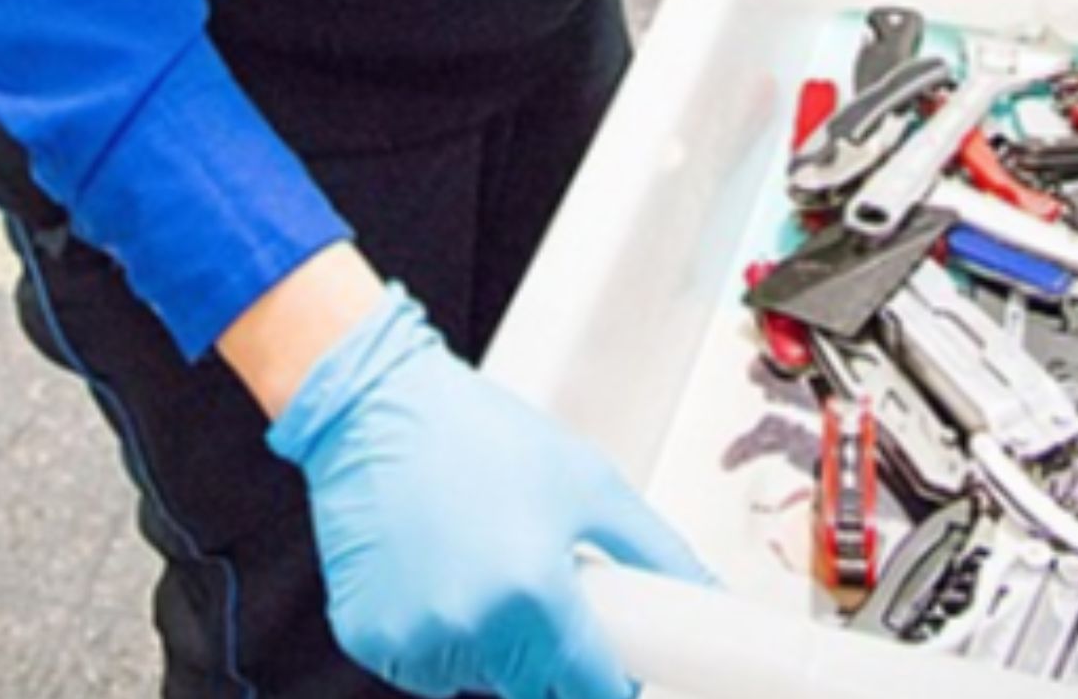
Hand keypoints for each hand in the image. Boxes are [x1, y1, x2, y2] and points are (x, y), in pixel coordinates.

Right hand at [267, 286, 709, 698]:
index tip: (615, 662)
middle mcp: (468, 628)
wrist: (375, 407)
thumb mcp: (590, 484)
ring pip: (478, 679)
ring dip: (494, 646)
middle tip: (542, 584)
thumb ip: (658, 554)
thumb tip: (710, 596)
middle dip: (551, 656)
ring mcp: (411, 640)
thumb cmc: (480, 434)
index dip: (612, 681)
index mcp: (531, 594)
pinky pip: (424, 663)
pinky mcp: (367, 638)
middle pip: (535, 692)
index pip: (591, 692)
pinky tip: (438, 571)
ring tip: (484, 562)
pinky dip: (439, 635)